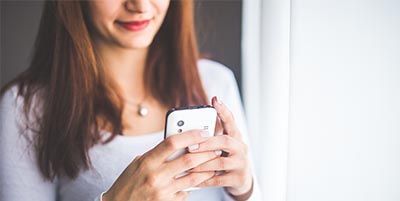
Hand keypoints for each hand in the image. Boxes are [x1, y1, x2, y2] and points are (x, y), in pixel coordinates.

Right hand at [103, 130, 219, 200]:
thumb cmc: (128, 183)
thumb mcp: (138, 164)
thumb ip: (156, 154)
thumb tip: (177, 144)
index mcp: (147, 161)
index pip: (172, 142)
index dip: (190, 135)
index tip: (202, 132)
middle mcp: (155, 175)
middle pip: (188, 160)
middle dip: (205, 153)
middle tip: (215, 148)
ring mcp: (162, 191)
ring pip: (192, 178)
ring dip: (206, 170)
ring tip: (214, 164)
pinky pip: (185, 192)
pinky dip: (191, 186)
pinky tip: (196, 182)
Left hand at [188, 96, 252, 196]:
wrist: (241, 180)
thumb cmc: (226, 158)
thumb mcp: (222, 146)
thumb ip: (210, 136)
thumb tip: (187, 128)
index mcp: (235, 137)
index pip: (230, 121)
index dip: (223, 110)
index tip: (215, 100)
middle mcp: (240, 148)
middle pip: (225, 141)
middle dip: (206, 143)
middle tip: (190, 146)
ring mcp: (241, 163)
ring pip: (220, 162)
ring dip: (202, 163)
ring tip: (188, 164)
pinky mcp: (238, 178)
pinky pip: (218, 179)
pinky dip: (204, 180)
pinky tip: (193, 180)